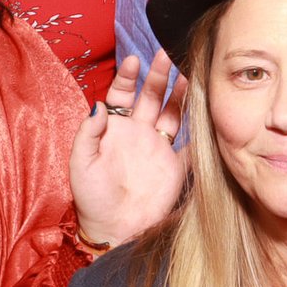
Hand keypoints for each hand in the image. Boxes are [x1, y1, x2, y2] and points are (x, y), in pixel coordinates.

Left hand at [70, 51, 187, 246]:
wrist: (115, 230)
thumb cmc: (92, 198)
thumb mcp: (80, 163)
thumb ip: (88, 133)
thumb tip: (99, 104)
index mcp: (114, 130)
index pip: (122, 94)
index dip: (127, 77)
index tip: (133, 61)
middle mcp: (138, 133)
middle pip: (150, 96)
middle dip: (158, 76)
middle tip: (166, 56)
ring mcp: (158, 147)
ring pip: (172, 112)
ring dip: (179, 93)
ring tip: (188, 73)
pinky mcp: (176, 165)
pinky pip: (191, 142)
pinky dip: (200, 126)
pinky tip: (206, 108)